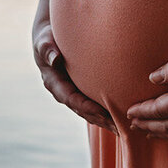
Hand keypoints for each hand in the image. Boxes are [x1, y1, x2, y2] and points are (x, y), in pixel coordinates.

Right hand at [32, 18, 116, 132]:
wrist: (49, 37)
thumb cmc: (47, 37)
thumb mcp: (44, 41)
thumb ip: (47, 49)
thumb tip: (54, 58)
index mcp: (54, 83)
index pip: (71, 99)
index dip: (86, 107)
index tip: (103, 112)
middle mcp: (63, 92)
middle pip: (83, 111)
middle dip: (100, 120)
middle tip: (119, 128)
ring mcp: (73, 93)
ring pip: (89, 111)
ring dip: (105, 121)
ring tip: (123, 129)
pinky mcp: (81, 91)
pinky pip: (94, 104)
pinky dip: (106, 112)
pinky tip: (121, 117)